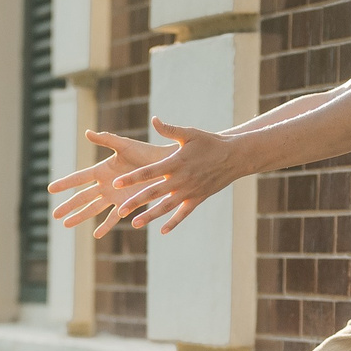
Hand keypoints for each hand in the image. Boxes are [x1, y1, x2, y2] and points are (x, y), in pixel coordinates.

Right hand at [48, 132, 169, 237]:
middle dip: (68, 206)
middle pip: (82, 197)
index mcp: (102, 170)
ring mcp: (115, 197)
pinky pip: (113, 218)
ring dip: (80, 217)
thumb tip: (87, 132)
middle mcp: (106, 185)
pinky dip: (105, 226)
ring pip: (93, 209)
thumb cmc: (146, 153)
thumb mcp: (125, 145)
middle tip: (54, 214)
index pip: (79, 178)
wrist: (165, 166)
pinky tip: (96, 235)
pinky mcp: (127, 205)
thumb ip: (106, 140)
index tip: (50, 188)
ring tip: (66, 225)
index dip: (65, 183)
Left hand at [109, 118, 247, 234]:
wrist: (234, 156)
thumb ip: (169, 130)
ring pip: (166, 207)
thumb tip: (154, 120)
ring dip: (150, 216)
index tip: (116, 182)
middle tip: (119, 210)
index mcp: (175, 162)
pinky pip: (184, 213)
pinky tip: (162, 230)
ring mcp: (189, 191)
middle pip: (153, 192)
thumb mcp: (190, 133)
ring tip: (135, 224)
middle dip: (135, 202)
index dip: (132, 178)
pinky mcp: (198, 199)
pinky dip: (174, 222)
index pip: (148, 172)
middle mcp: (180, 179)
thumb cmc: (210, 142)